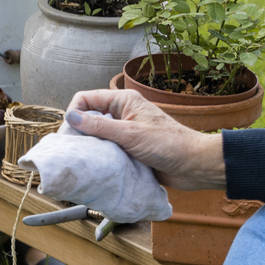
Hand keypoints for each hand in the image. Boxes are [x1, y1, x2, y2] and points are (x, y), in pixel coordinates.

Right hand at [66, 88, 225, 191]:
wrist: (194, 166)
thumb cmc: (168, 144)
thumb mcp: (131, 134)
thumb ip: (100, 126)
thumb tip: (72, 117)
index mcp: (123, 101)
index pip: (87, 98)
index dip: (75, 112)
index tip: (70, 133)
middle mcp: (122, 113)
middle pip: (90, 117)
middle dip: (81, 131)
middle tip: (75, 149)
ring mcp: (125, 131)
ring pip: (98, 135)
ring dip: (93, 146)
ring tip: (86, 159)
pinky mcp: (129, 148)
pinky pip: (108, 149)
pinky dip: (102, 156)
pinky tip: (99, 165)